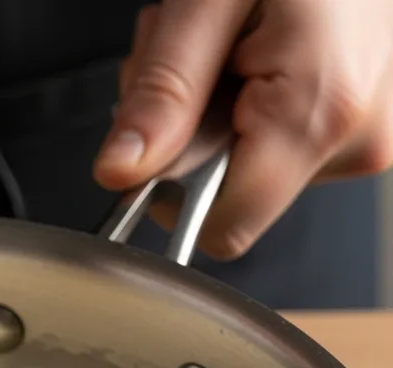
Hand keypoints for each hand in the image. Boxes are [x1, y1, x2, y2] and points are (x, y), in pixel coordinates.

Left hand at [93, 0, 392, 259]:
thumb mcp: (207, 1)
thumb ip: (162, 93)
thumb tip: (120, 171)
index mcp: (322, 112)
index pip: (220, 227)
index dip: (172, 193)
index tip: (159, 136)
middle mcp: (356, 137)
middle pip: (228, 197)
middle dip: (189, 135)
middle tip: (198, 57)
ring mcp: (364, 134)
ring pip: (247, 170)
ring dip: (212, 113)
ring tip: (230, 43)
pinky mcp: (360, 124)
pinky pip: (277, 145)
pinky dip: (246, 104)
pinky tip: (255, 51)